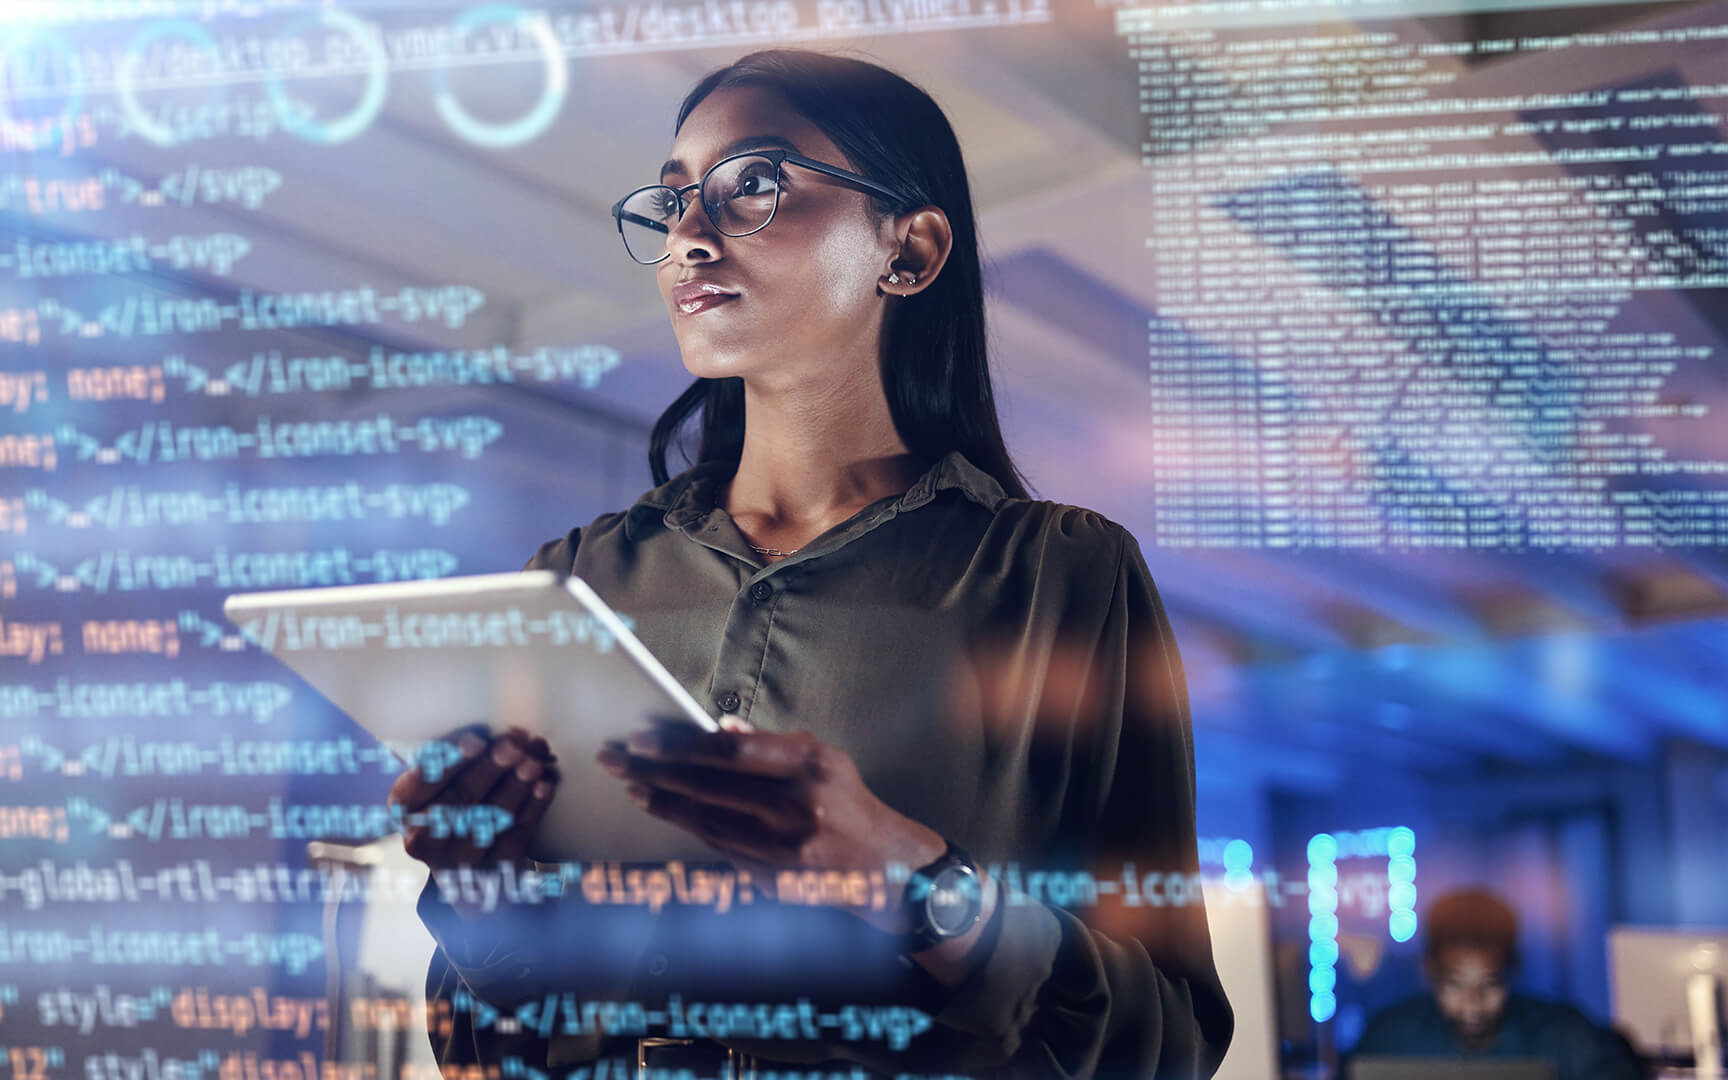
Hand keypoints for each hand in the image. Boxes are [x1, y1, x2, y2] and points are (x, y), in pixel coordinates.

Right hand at [389, 725, 558, 916]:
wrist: (468, 867)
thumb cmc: (454, 805)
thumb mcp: (441, 782)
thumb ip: (457, 756)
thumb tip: (492, 731)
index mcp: (404, 806)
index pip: (422, 782)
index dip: (450, 761)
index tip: (478, 742)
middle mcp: (423, 837)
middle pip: (460, 798)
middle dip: (491, 768)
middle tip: (514, 747)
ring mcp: (458, 858)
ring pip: (490, 817)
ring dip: (516, 785)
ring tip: (534, 762)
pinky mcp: (492, 870)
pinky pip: (515, 835)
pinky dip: (532, 807)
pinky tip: (544, 786)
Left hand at [594, 718, 945, 934]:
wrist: (882, 865)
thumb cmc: (847, 801)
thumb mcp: (823, 758)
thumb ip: (771, 743)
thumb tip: (720, 729)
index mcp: (808, 768)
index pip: (730, 755)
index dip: (680, 747)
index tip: (643, 740)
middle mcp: (793, 808)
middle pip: (708, 788)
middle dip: (654, 772)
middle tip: (616, 759)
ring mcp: (780, 848)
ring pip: (704, 821)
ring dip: (662, 802)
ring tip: (631, 785)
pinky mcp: (770, 876)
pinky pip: (717, 847)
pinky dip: (687, 827)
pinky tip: (664, 810)